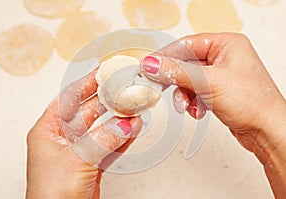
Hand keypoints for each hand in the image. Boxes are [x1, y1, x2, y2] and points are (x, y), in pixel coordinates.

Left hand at [26, 70, 141, 198]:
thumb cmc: (50, 196)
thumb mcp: (76, 160)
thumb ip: (103, 139)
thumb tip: (125, 123)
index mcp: (48, 131)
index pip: (69, 99)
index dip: (86, 84)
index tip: (103, 72)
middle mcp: (63, 138)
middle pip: (88, 111)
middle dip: (107, 99)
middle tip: (124, 87)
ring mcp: (79, 151)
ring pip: (102, 128)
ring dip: (119, 118)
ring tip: (135, 106)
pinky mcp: (92, 164)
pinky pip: (110, 145)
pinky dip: (123, 137)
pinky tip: (134, 128)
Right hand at [141, 33, 285, 197]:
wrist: (266, 131)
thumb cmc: (252, 102)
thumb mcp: (208, 82)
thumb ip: (177, 71)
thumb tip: (152, 63)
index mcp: (226, 44)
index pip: (186, 44)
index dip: (166, 55)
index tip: (149, 66)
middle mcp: (224, 57)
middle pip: (186, 63)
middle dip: (176, 80)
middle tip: (161, 86)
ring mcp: (221, 75)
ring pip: (189, 80)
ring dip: (184, 94)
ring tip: (186, 106)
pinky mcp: (218, 91)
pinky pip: (195, 91)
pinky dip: (192, 102)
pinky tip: (198, 111)